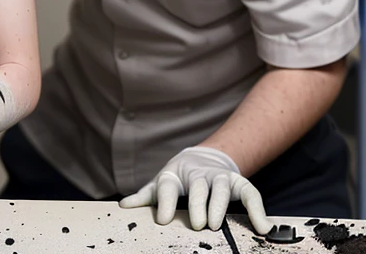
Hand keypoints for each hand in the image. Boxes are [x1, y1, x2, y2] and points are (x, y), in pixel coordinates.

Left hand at [119, 146, 271, 234]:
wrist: (203, 158)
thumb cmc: (178, 178)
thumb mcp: (160, 184)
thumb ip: (145, 196)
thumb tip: (123, 206)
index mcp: (175, 174)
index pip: (167, 185)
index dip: (164, 202)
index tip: (162, 220)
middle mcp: (198, 174)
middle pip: (197, 185)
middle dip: (197, 204)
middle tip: (197, 225)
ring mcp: (219, 177)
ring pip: (222, 187)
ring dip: (220, 205)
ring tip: (216, 225)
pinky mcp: (238, 182)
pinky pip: (250, 193)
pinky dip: (258, 209)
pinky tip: (263, 227)